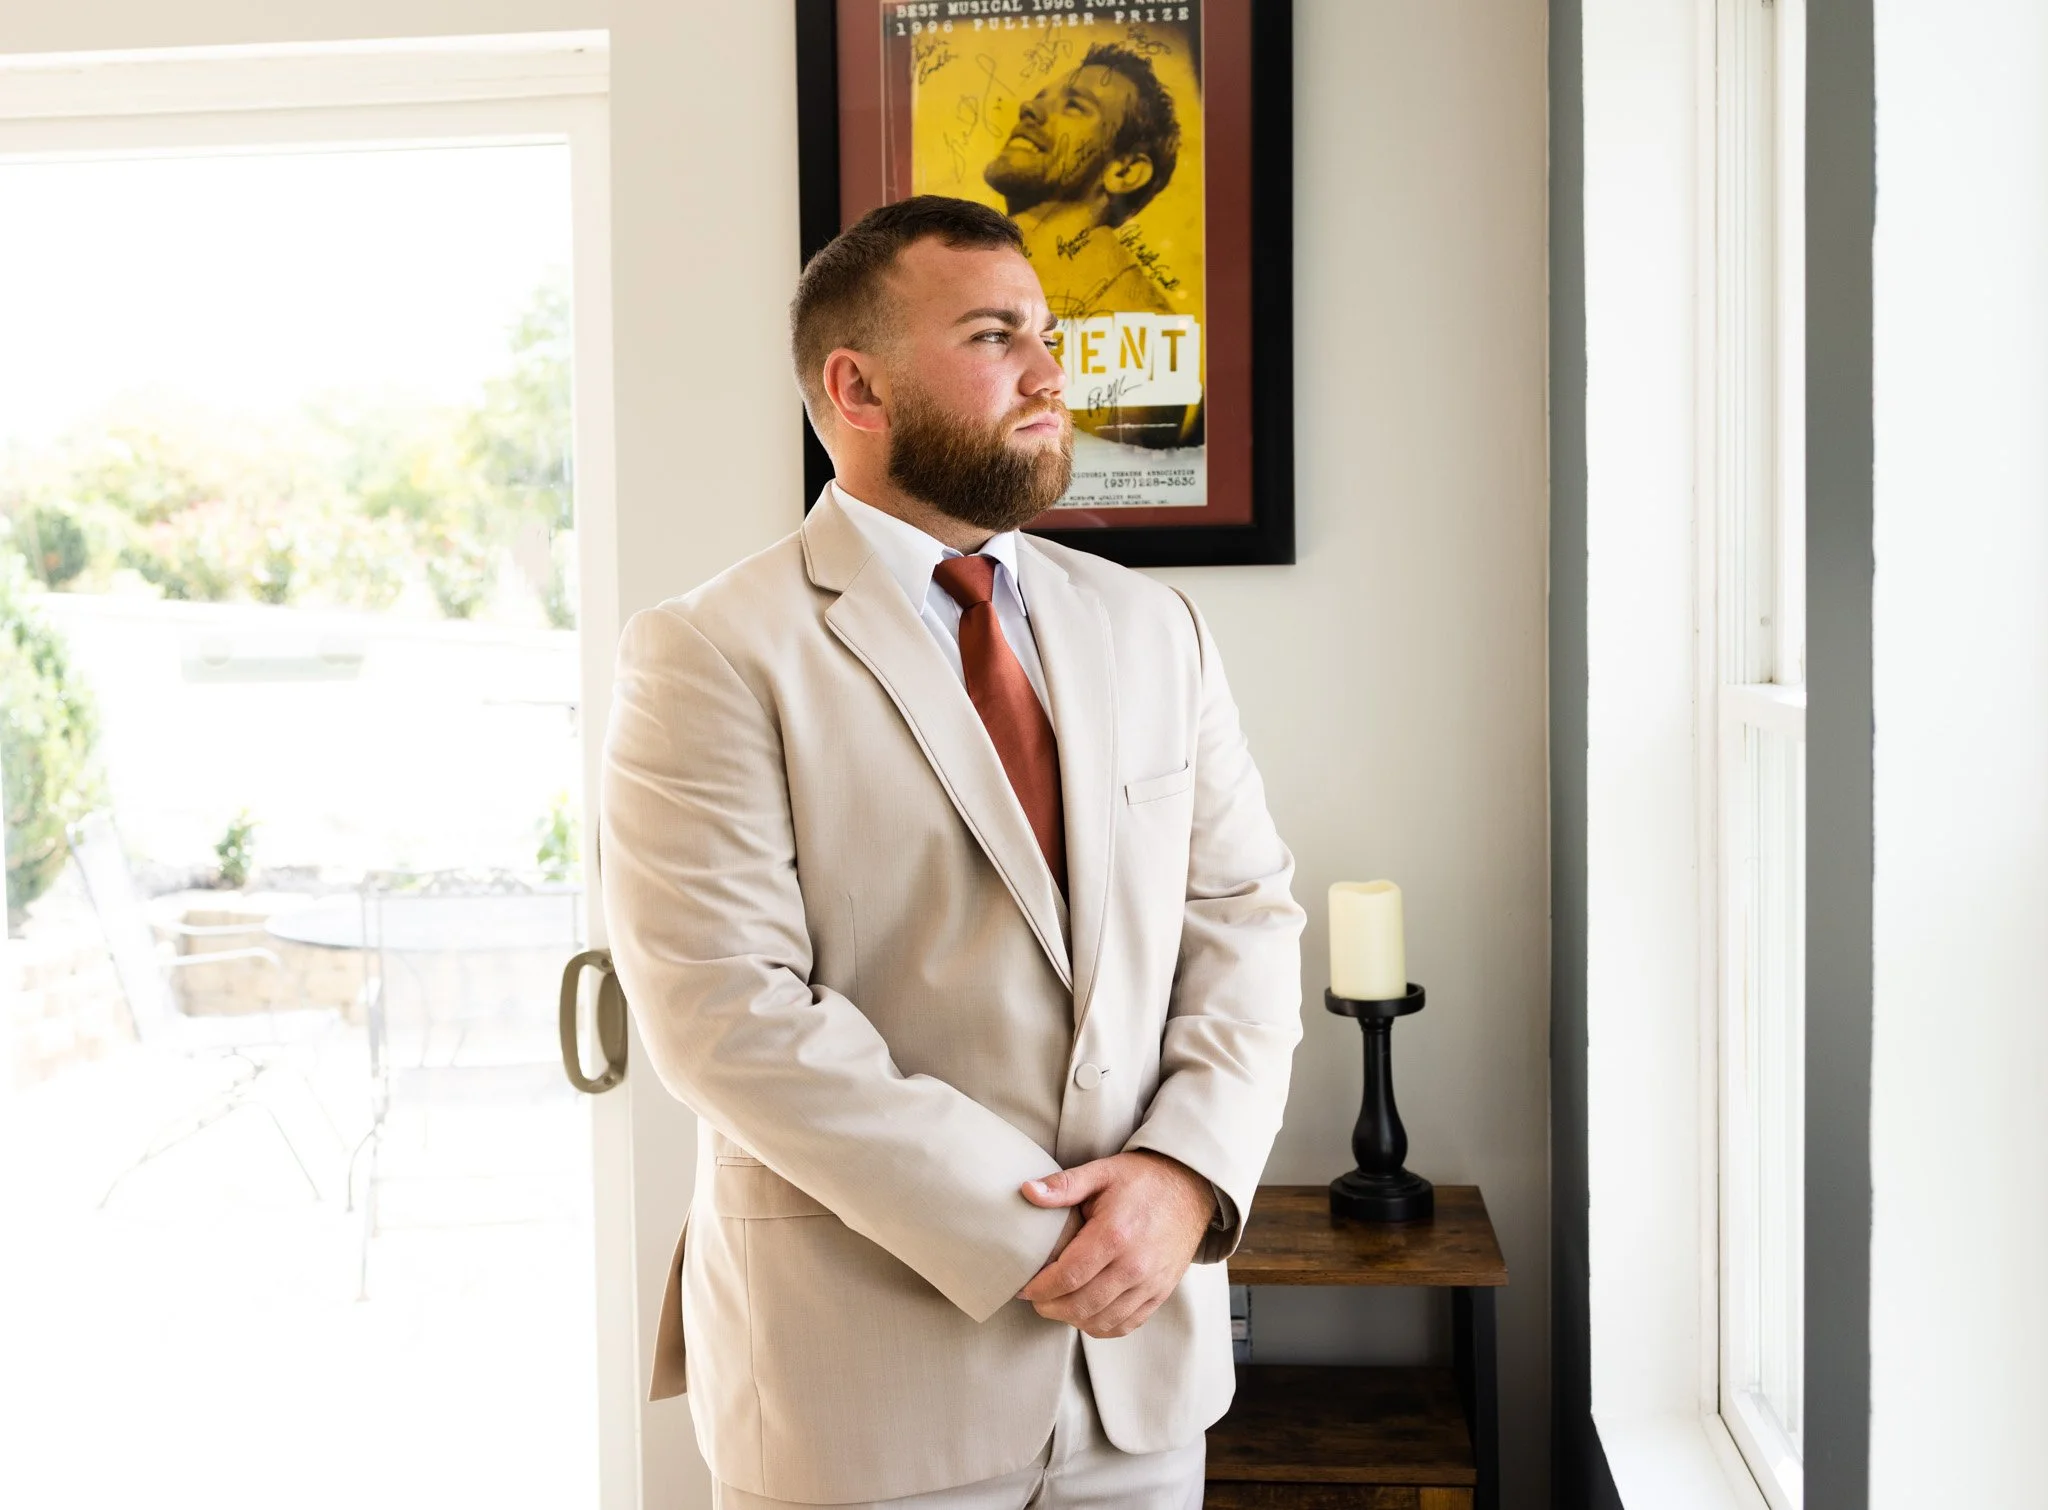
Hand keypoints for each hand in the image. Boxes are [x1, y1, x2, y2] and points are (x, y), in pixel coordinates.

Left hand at [1015, 1151, 1215, 1337]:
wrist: (1191, 1188)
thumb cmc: (1142, 1179)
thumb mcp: (1101, 1172)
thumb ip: (1063, 1185)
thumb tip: (1026, 1191)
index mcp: (1114, 1235)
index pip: (1067, 1276)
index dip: (1039, 1288)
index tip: (1023, 1287)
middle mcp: (1134, 1266)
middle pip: (1080, 1305)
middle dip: (1049, 1307)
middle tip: (1035, 1298)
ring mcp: (1150, 1284)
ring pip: (1100, 1321)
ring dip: (1071, 1318)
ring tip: (1057, 1304)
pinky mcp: (1160, 1294)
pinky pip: (1125, 1326)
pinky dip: (1100, 1325)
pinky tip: (1085, 1311)